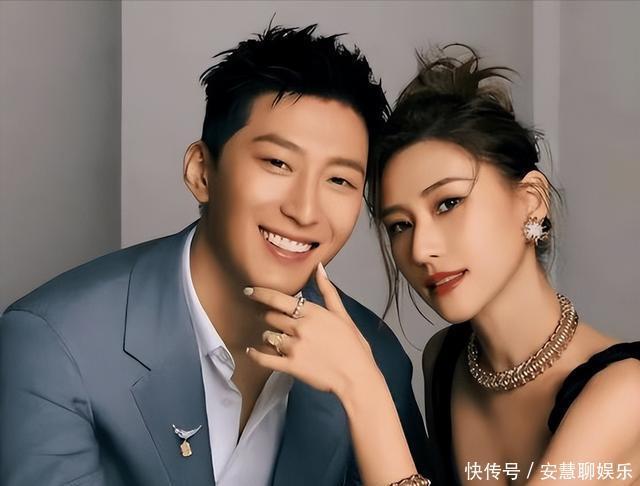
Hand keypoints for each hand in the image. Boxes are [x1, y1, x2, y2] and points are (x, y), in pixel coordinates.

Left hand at [245, 263, 378, 398]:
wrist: (357, 377)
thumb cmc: (353, 345)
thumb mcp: (342, 314)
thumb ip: (327, 290)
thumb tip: (319, 267)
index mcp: (312, 312)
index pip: (278, 298)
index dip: (260, 293)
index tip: (249, 291)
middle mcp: (300, 327)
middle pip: (271, 317)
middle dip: (270, 317)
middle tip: (274, 321)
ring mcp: (294, 347)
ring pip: (268, 336)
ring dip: (269, 337)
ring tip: (276, 340)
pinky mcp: (291, 366)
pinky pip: (264, 359)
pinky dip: (255, 355)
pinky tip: (251, 351)